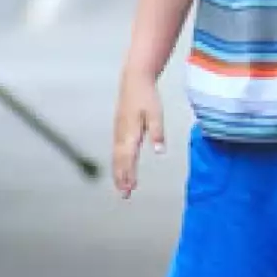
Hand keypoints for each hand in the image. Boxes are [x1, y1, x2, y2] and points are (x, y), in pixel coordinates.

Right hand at [112, 70, 165, 197]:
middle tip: (125, 195)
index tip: (131, 189)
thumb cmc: (146, 96)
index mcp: (130, 133)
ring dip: (119, 173)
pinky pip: (116, 151)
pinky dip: (118, 163)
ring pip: (116, 157)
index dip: (129, 175)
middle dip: (122, 179)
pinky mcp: (119, 129)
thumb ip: (157, 133)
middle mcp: (121, 135)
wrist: (134, 80)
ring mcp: (118, 132)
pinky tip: (120, 168)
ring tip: (122, 187)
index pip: (128, 159)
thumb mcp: (156, 114)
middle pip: (120, 162)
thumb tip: (160, 151)